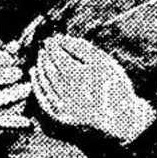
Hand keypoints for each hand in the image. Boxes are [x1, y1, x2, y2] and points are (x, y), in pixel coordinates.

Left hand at [31, 34, 155, 143]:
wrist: (121, 119)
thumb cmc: (114, 86)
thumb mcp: (103, 62)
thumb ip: (82, 48)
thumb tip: (60, 38)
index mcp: (81, 77)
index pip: (59, 57)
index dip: (54, 46)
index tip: (52, 39)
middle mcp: (69, 93)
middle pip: (50, 69)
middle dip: (46, 55)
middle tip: (46, 46)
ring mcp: (63, 107)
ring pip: (45, 83)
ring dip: (40, 67)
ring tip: (41, 57)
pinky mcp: (60, 117)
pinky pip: (42, 99)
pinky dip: (36, 85)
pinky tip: (35, 74)